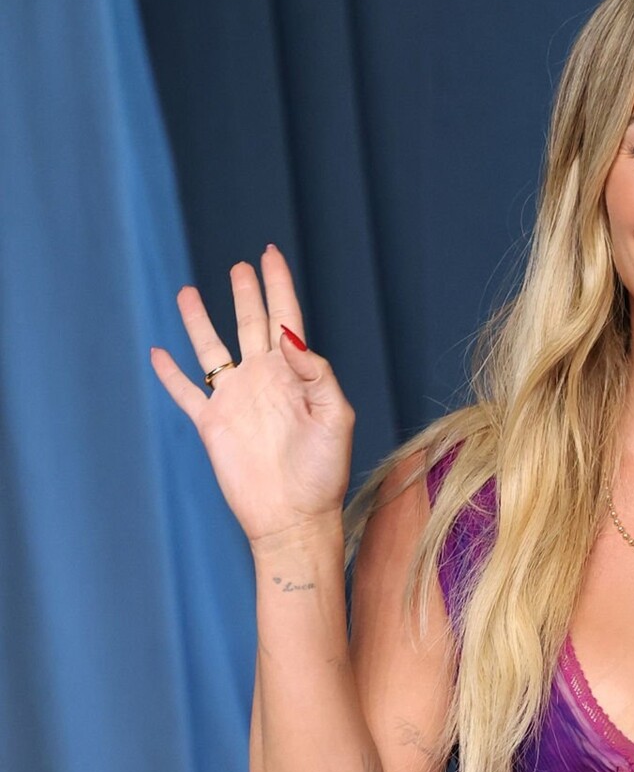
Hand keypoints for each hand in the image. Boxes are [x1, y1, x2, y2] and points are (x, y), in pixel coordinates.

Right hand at [149, 245, 354, 547]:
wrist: (293, 518)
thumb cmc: (324, 473)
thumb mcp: (336, 418)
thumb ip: (317, 373)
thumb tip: (286, 336)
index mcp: (295, 376)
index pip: (285, 318)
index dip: (278, 285)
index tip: (270, 254)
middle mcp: (263, 381)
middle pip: (250, 324)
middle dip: (246, 294)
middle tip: (240, 266)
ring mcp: (236, 401)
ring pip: (211, 350)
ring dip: (199, 321)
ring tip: (186, 291)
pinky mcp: (212, 424)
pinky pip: (185, 392)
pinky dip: (169, 373)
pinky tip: (158, 352)